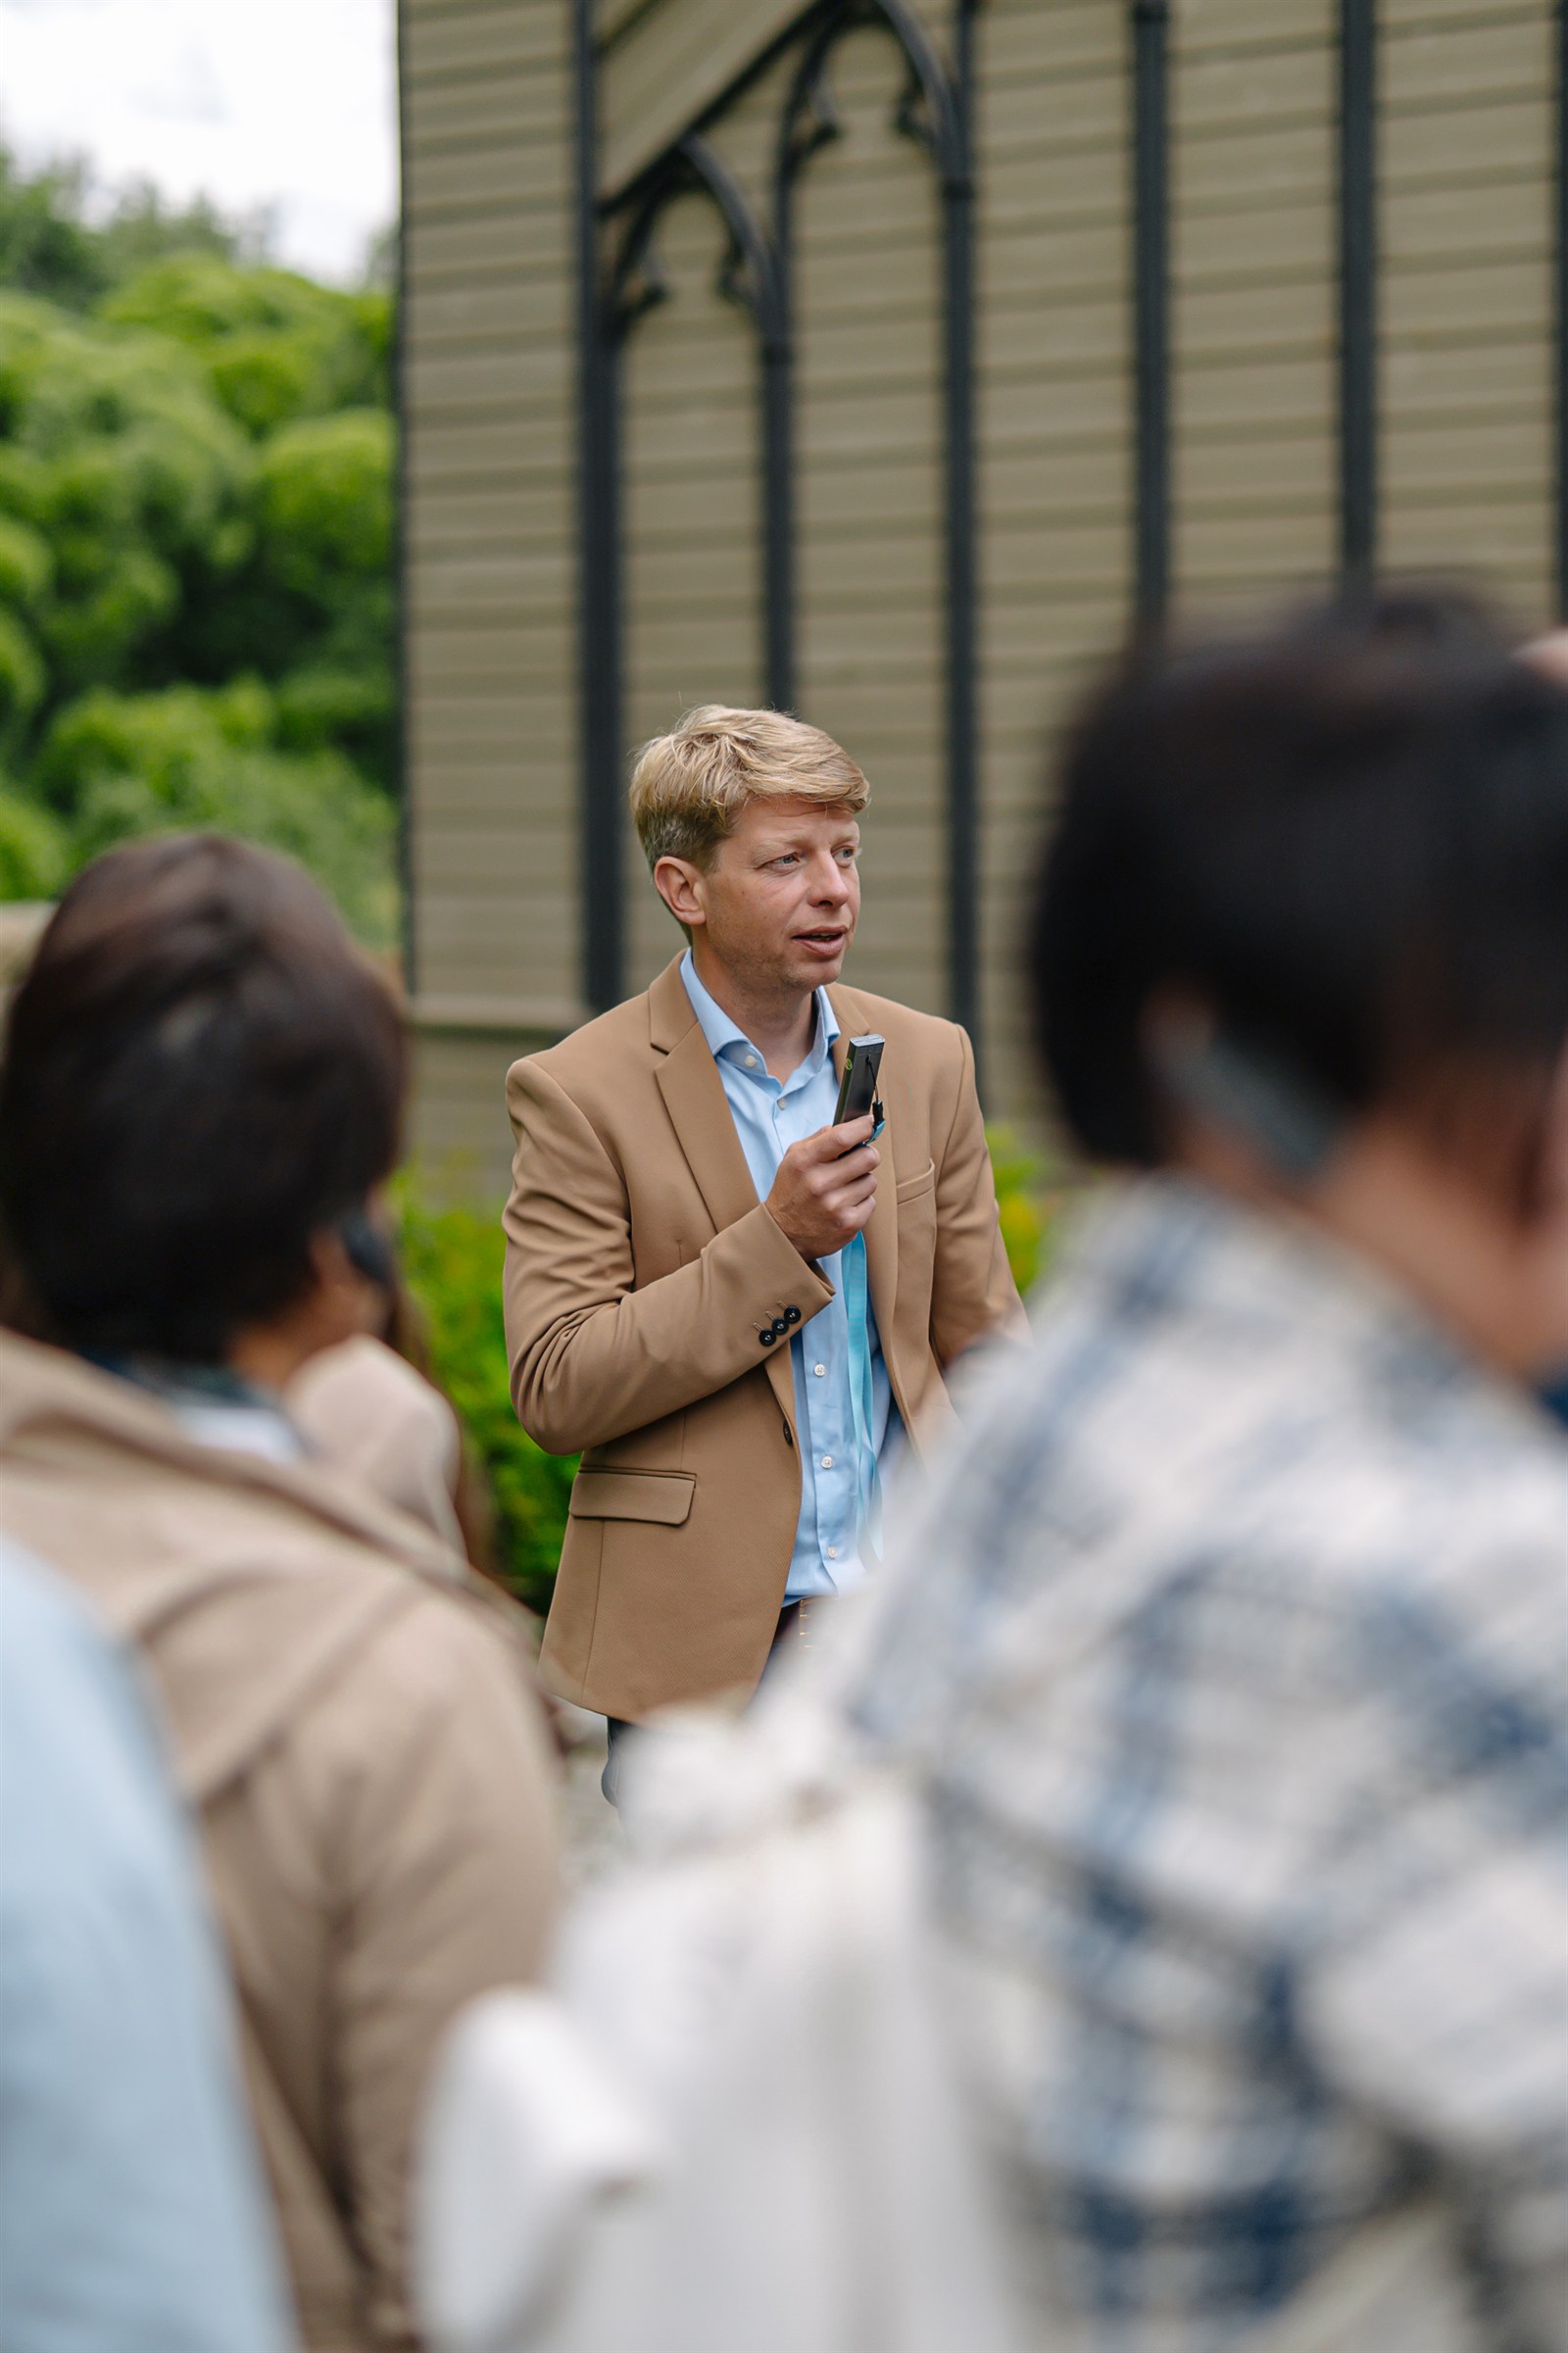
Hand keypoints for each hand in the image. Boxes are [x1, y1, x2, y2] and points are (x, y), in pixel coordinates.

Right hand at [765, 1116, 878, 1260]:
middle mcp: (820, 1184)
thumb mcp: (794, 1158)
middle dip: (867, 1155)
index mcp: (804, 1162)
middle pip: (868, 1157)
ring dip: (861, 1181)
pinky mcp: (849, 1224)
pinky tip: (845, 1204)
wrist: (783, 1233)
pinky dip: (861, 1201)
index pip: (842, 1137)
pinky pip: (871, 1202)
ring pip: (871, 1180)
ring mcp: (835, 1206)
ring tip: (844, 1188)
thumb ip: (819, 1139)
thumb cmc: (791, 1190)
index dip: (862, 1127)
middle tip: (858, 1159)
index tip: (868, 1124)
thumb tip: (849, 1126)